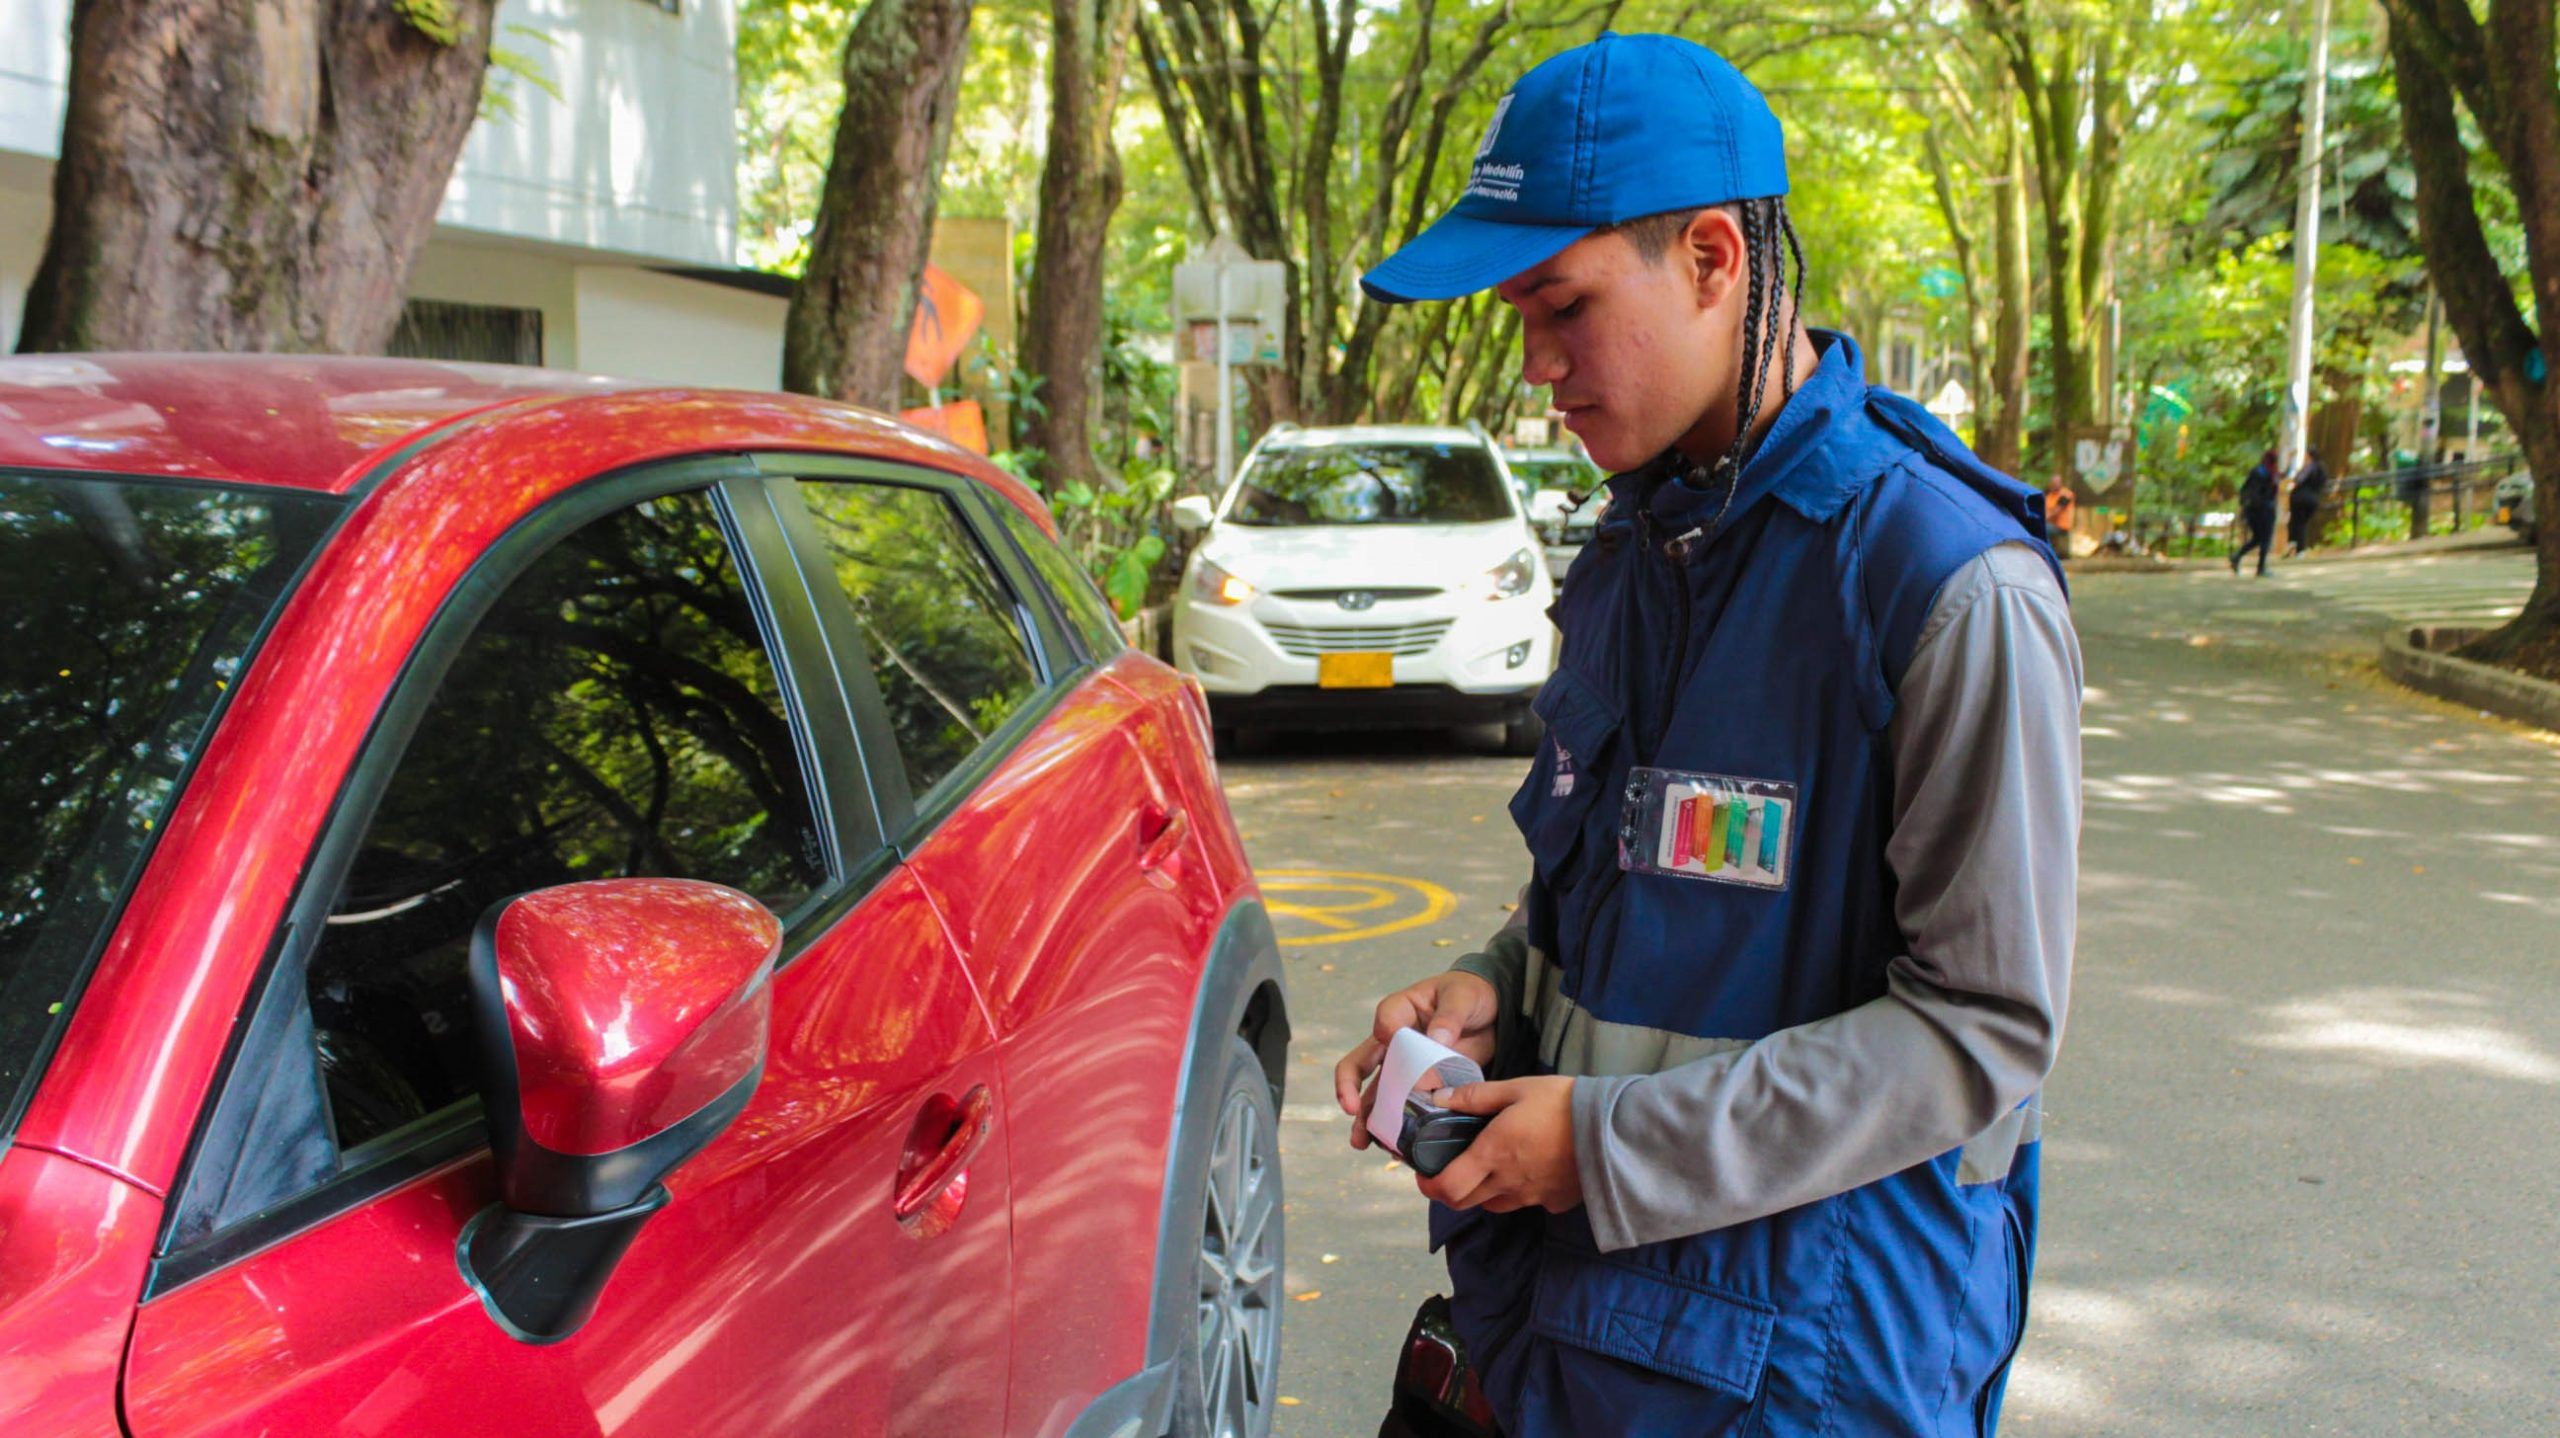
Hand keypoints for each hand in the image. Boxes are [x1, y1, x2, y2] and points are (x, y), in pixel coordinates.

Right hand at [1333, 969, 1499, 1150]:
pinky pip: (1402, 1108)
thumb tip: (1437, 1039)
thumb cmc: (1468, 996)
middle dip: (1349, 1088)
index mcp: (1401, 1011)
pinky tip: (1393, 1145)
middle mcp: (1393, 1042)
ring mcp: (1405, 1067)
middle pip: (1359, 1063)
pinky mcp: (1422, 1086)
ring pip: (1377, 1094)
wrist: (1491, 1014)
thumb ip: (1450, 1016)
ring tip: (1361, 1142)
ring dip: (1366, 1118)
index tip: (1390, 1039)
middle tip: (1350, 1108)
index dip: (1386, 1032)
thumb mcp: (1463, 997)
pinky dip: (1396, 1127)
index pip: (1385, 1020)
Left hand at [1416, 1075, 1581, 1214]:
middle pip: (1464, 1202)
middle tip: (1451, 1167)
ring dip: (1483, 1190)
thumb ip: (1475, 1097)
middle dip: (1450, 1189)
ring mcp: (1532, 1196)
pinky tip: (1529, 1168)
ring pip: (1493, 1204)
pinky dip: (1519, 1191)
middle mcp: (1508, 1182)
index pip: (1447, 1188)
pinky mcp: (1554, 1202)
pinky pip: (1526, 1202)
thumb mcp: (1516, 1089)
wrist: (1614, 1128)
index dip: (1428, 1186)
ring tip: (1490, 1164)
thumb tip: (1438, 1098)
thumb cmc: (1563, 1103)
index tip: (1424, 1173)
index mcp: (1493, 1154)